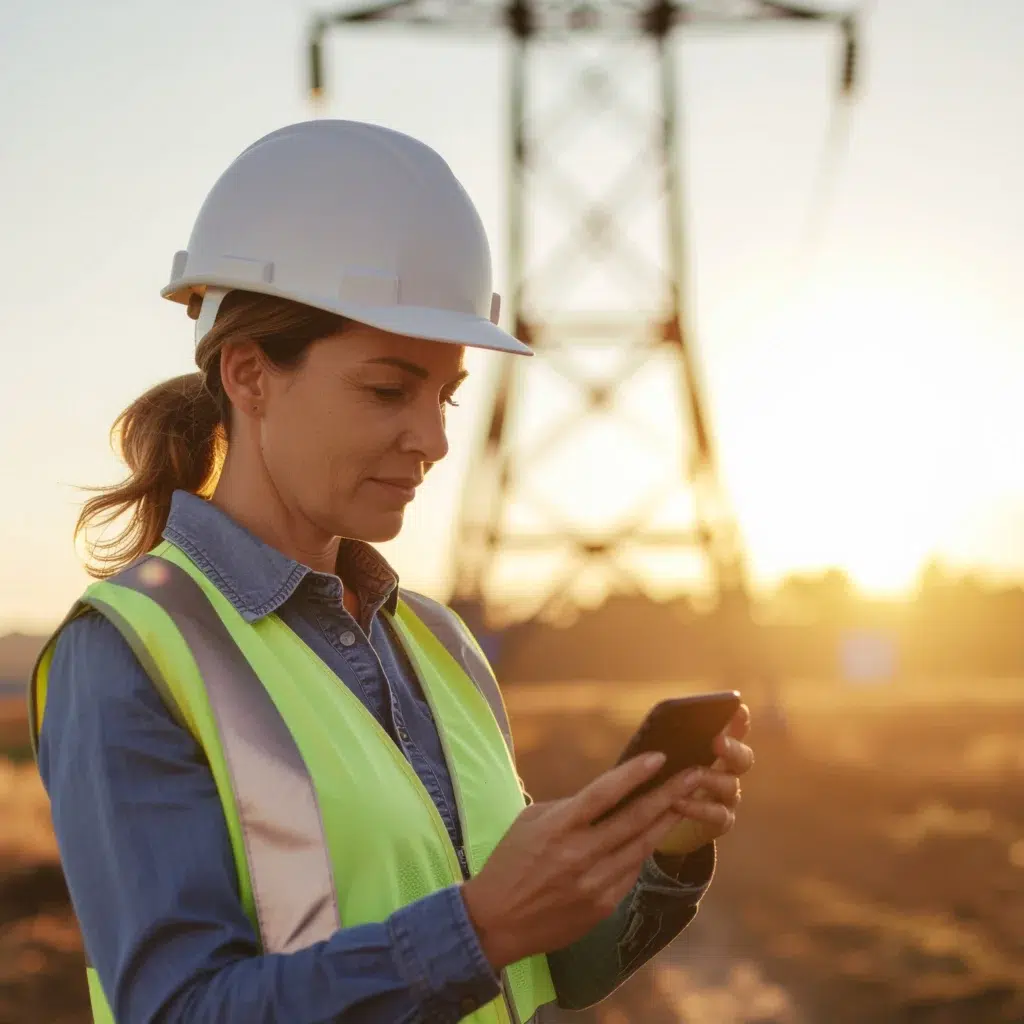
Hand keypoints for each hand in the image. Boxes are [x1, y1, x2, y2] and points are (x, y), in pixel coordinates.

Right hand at [461, 752, 706, 970]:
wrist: (496, 921)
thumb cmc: (511, 861)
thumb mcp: (531, 821)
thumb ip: (570, 808)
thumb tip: (608, 796)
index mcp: (558, 827)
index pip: (603, 794)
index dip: (633, 774)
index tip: (659, 757)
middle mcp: (579, 855)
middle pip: (635, 819)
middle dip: (669, 794)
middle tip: (695, 775)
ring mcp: (594, 883)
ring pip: (642, 846)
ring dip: (668, 821)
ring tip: (689, 801)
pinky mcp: (602, 906)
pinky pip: (631, 871)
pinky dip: (645, 850)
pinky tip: (657, 834)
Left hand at [654, 702, 753, 856]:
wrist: (657, 818)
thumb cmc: (659, 777)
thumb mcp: (662, 755)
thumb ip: (668, 739)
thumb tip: (662, 721)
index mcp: (718, 748)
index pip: (735, 730)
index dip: (739, 720)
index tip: (738, 709)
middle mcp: (728, 771)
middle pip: (743, 758)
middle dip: (732, 748)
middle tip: (717, 741)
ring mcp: (727, 798)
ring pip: (731, 786)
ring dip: (709, 779)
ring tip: (690, 775)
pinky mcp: (719, 822)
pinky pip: (718, 815)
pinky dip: (699, 807)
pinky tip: (678, 801)